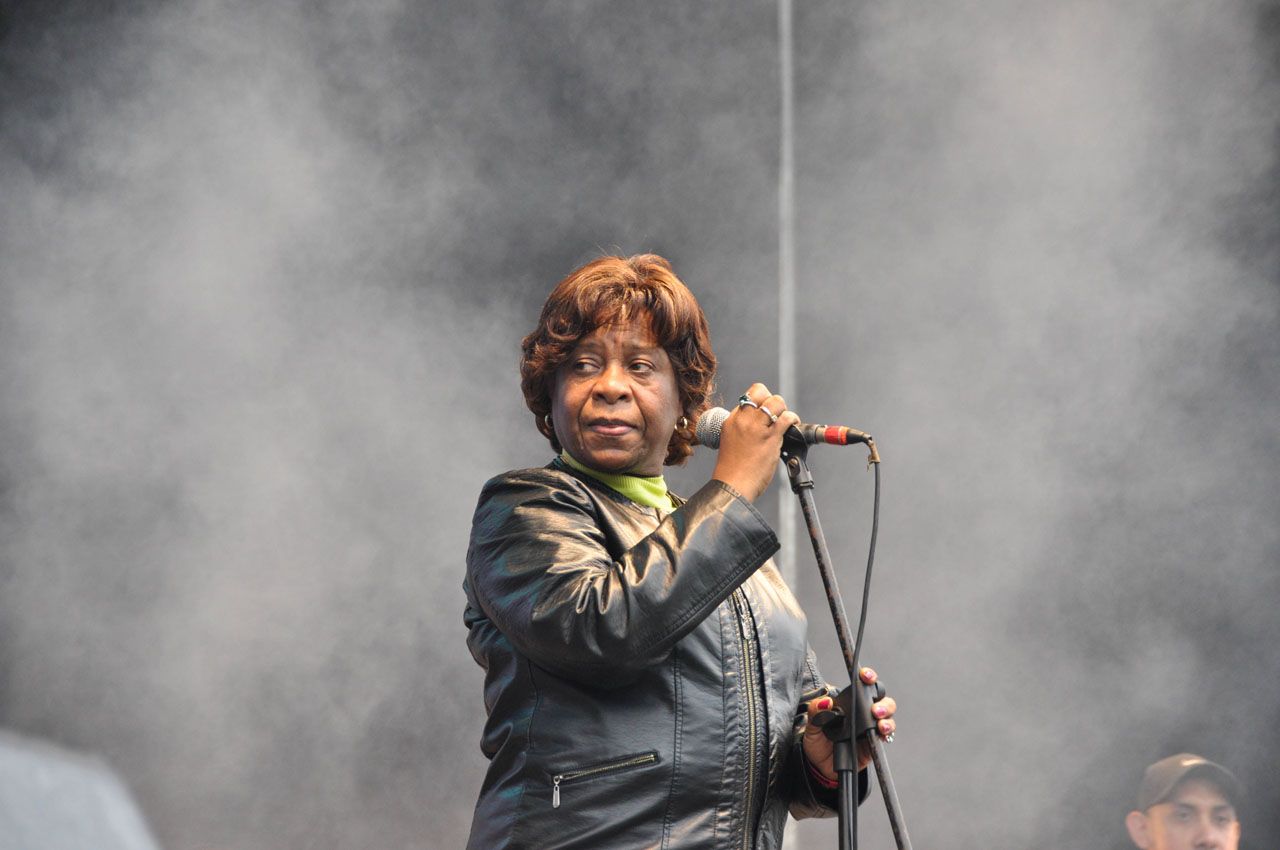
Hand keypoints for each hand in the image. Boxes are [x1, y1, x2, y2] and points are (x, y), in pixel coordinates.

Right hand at [710, 383, 800, 501]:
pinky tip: (794, 425)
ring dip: (784, 409)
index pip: (747, 398)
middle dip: (772, 400)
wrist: (731, 486)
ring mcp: (756, 427)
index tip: (765, 414)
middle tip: (776, 415)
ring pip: (775, 401)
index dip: (760, 402)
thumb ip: (743, 431)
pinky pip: (787, 417)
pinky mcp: (770, 437)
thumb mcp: (731, 443)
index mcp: (731, 420)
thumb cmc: (732, 471)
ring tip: (786, 421)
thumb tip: (761, 428)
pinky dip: (793, 418)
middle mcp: (743, 420)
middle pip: (760, 392)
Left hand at [802, 667, 896, 779]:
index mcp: (850, 703)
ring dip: (887, 719)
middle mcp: (863, 713)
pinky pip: (886, 737)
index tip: (866, 676)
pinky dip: (887, 735)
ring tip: (880, 724)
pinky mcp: (873, 744)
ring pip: (888, 718)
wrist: (820, 765)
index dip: (869, 677)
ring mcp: (870, 728)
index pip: (864, 686)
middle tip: (874, 709)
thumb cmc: (818, 741)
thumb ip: (816, 711)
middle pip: (883, 701)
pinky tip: (882, 735)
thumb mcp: (812, 725)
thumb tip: (826, 701)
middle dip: (883, 703)